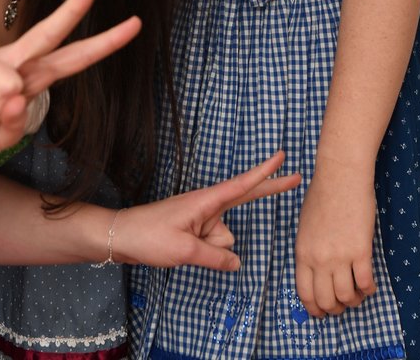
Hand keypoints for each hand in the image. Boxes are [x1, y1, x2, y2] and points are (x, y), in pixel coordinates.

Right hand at [0, 0, 139, 158]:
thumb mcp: (3, 136)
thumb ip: (19, 121)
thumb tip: (16, 95)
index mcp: (29, 74)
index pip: (71, 58)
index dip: (103, 44)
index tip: (133, 24)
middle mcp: (11, 59)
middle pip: (48, 32)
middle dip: (73, 8)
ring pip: (10, 90)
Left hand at [115, 151, 299, 271]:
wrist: (122, 237)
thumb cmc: (150, 236)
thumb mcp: (184, 250)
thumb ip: (215, 257)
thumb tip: (236, 262)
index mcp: (205, 200)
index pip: (242, 185)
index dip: (264, 173)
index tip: (282, 157)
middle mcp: (208, 205)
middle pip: (244, 202)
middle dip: (269, 190)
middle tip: (297, 177)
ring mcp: (203, 218)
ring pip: (225, 239)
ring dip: (210, 249)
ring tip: (180, 244)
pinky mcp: (197, 230)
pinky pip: (214, 245)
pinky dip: (207, 252)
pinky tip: (185, 250)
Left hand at [294, 158, 376, 316]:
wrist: (340, 176)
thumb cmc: (322, 195)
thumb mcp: (305, 225)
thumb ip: (308, 250)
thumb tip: (315, 272)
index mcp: (302, 252)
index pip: (305, 293)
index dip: (315, 308)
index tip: (322, 312)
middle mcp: (318, 258)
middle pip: (326, 301)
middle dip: (336, 309)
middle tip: (343, 304)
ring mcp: (339, 256)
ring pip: (346, 297)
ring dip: (354, 300)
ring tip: (358, 293)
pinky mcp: (360, 251)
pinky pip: (365, 283)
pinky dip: (369, 289)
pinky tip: (369, 284)